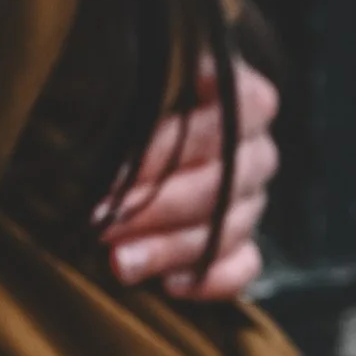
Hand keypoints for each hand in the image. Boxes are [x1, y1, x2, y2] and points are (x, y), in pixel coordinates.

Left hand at [99, 56, 279, 298]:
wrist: (117, 125)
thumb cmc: (119, 90)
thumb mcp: (125, 70)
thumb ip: (134, 74)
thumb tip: (117, 80)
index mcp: (237, 94)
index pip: (235, 112)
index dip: (179, 141)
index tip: (120, 165)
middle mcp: (253, 146)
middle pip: (223, 182)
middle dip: (157, 205)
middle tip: (103, 219)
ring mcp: (251, 196)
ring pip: (228, 228)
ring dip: (170, 248)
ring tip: (118, 261)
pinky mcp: (242, 240)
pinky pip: (244, 267)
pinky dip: (211, 279)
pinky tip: (169, 284)